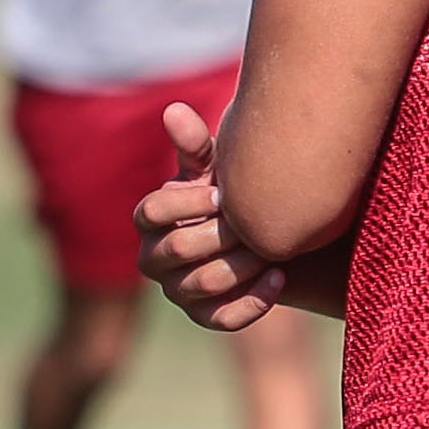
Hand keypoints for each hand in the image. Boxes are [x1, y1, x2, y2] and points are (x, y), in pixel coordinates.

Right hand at [135, 103, 283, 331]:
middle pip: (178, 249)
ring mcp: (176, 290)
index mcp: (150, 219)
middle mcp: (153, 258)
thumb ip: (196, 144)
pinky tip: (278, 277)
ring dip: (243, 265)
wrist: (263, 233)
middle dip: (222, 233)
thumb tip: (174, 109)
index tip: (224, 194)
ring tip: (276, 249)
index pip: (149, 212)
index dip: (187, 203)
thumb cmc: (232, 193)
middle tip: (257, 222)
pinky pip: (221, 318)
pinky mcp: (203, 316)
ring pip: (202, 284)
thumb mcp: (217, 168)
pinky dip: (252, 301)